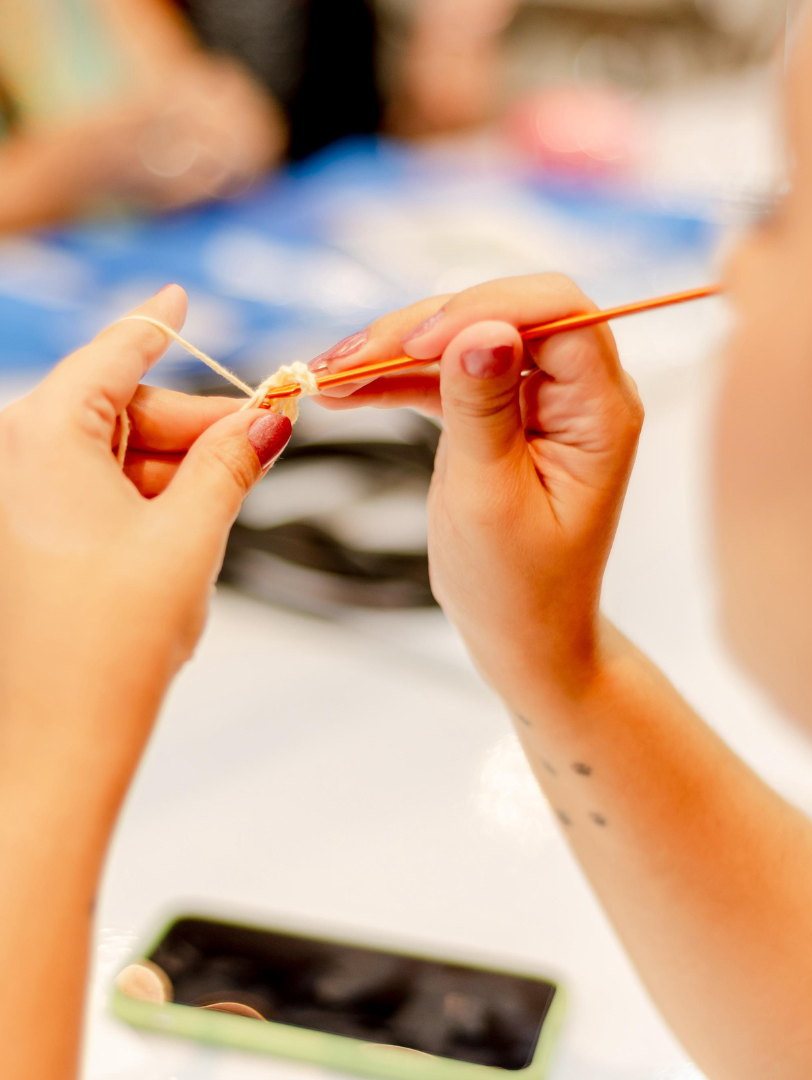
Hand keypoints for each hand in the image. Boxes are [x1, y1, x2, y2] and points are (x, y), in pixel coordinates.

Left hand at [0, 285, 291, 774]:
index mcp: (42, 434)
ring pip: (119, 454)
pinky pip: (102, 492)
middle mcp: (19, 455)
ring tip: (219, 514)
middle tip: (265, 443)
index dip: (160, 324)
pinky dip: (151, 500)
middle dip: (195, 425)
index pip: (116, 353)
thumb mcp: (191, 534)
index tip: (183, 294)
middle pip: (125, 408)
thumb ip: (232, 462)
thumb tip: (272, 416)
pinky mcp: (32, 536)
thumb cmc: (114, 634)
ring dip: (178, 470)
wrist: (59, 735)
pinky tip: (184, 534)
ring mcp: (22, 498)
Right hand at [311, 274, 643, 692]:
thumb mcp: (490, 499)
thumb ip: (483, 409)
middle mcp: (580, 393)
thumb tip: (482, 328)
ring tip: (326, 377)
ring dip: (396, 353)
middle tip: (344, 363)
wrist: (523, 633)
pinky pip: (451, 374)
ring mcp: (541, 400)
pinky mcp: (504, 411)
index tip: (416, 345)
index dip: (485, 310)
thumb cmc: (516, 585)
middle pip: (504, 316)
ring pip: (467, 339)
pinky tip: (346, 390)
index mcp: (600, 412)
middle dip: (422, 329)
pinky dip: (399, 379)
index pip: (557, 313)